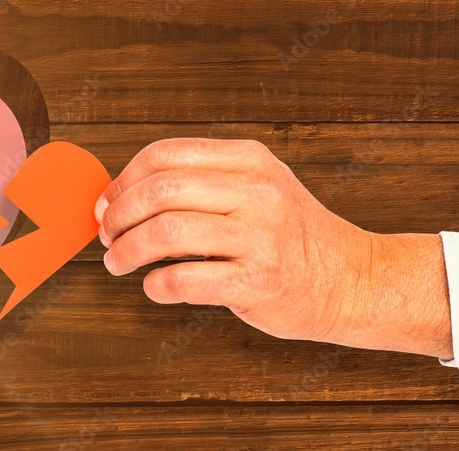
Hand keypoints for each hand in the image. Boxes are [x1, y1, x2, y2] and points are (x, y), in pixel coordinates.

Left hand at [95, 138, 452, 357]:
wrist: (352, 280)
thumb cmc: (295, 238)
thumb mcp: (260, 188)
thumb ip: (205, 183)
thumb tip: (126, 194)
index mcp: (250, 160)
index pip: (165, 154)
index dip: (123, 180)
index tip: (107, 203)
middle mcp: (256, 192)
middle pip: (159, 191)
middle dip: (118, 215)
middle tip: (107, 235)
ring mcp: (259, 238)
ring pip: (165, 234)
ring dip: (126, 251)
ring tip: (118, 262)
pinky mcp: (257, 282)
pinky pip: (183, 280)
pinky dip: (154, 286)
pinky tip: (154, 287)